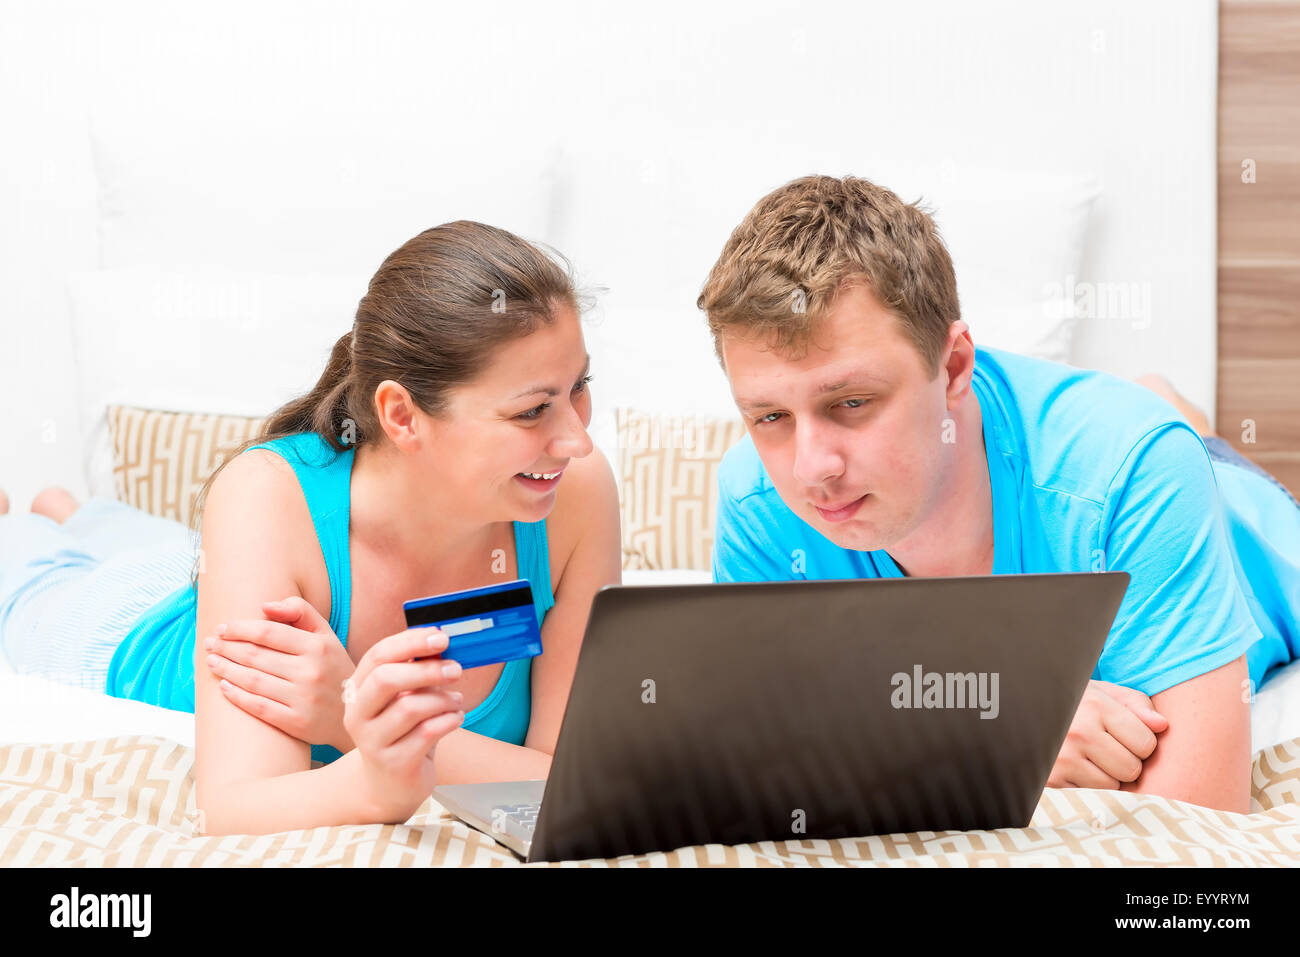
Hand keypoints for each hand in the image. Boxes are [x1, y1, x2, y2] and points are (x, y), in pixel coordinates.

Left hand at [203, 596, 357, 752]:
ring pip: (252, 680)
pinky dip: (237, 696)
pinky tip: (224, 687)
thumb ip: (301, 612)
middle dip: (226, 648)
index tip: (223, 628)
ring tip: (211, 662)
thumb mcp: (327, 635)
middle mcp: (310, 672)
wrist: (359, 711)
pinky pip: (258, 707)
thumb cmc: (335, 668)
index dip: (240, 628)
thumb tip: (265, 605)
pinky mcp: (297, 723)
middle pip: (255, 656)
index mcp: (318, 646)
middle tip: (209, 644)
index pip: (268, 632)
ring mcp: (303, 699)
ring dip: (225, 670)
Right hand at [343, 626, 464, 821]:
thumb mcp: (403, 698)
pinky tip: (456, 718)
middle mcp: (357, 714)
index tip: (442, 637)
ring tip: (457, 702)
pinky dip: (449, 720)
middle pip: (386, 679)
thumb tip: (442, 642)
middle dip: (426, 670)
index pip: (378, 655)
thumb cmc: (402, 731)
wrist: (389, 785)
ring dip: (443, 699)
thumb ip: (415, 672)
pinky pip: (427, 733)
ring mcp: (372, 742)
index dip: (411, 642)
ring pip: (410, 707)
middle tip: (456, 669)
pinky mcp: (394, 764)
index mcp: (358, 689)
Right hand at [1047, 680, 1169, 789]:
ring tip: (1090, 758)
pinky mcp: (1051, 780)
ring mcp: (1062, 758)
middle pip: (1131, 769)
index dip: (1140, 742)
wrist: (1026, 710)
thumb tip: (1162, 725)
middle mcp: (1078, 732)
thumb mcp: (1104, 693)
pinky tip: (1076, 768)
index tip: (1123, 735)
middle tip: (1106, 748)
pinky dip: (1088, 786)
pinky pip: (1090, 795)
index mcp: (1095, 706)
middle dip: (1125, 762)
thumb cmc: (1074, 703)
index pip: (1146, 743)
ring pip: (1112, 786)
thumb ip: (1137, 704)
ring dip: (1107, 777)